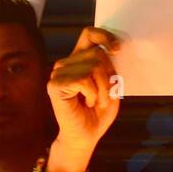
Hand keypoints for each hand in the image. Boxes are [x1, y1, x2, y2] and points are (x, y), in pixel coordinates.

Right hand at [44, 27, 121, 171]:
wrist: (85, 137)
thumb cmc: (97, 113)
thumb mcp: (111, 86)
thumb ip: (110, 67)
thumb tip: (115, 49)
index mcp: (79, 60)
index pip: (89, 34)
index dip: (104, 36)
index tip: (117, 49)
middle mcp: (66, 63)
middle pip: (97, 53)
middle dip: (109, 76)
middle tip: (104, 96)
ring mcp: (58, 72)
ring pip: (93, 67)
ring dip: (102, 89)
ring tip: (94, 101)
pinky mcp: (55, 85)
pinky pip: (84, 80)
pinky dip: (92, 94)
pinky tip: (86, 103)